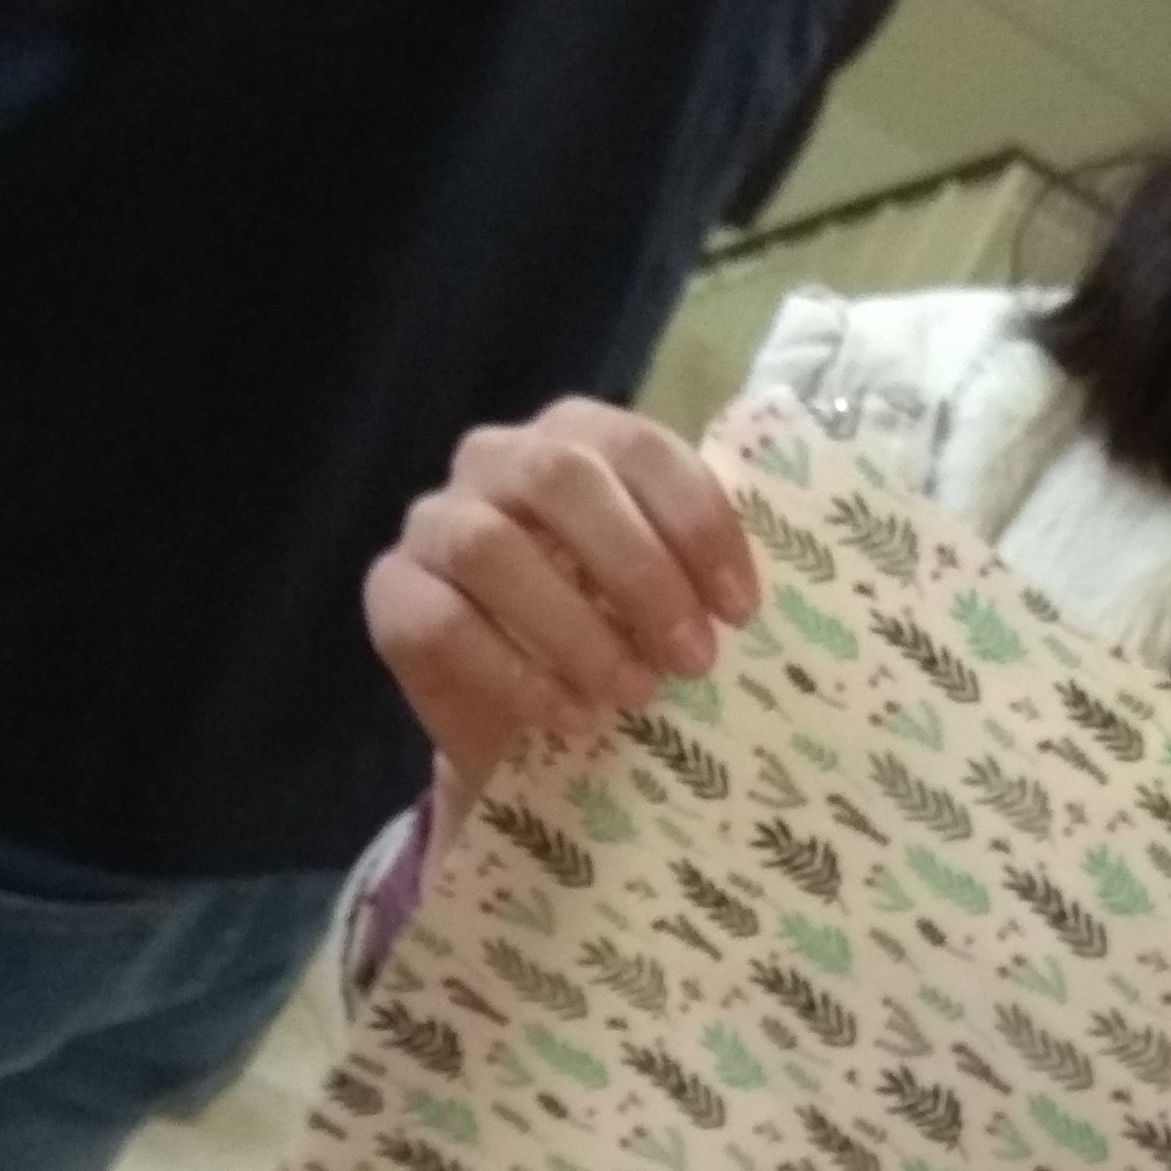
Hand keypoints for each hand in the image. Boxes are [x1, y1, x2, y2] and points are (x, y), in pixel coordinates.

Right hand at [362, 400, 759, 817]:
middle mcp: (496, 461)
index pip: (639, 447)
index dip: (696, 522)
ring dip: (575, 626)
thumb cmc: (619, 646)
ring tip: (635, 694)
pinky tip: (572, 718)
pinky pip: (441, 622)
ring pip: (490, 547)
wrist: (533, 730)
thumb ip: (704, 575)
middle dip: (638, 571)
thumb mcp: (672, 604)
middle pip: (560, 479)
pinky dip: (515, 674)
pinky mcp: (392, 595)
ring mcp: (435, 524)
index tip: (742, 610)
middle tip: (693, 658)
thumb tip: (778, 597)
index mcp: (577, 440)